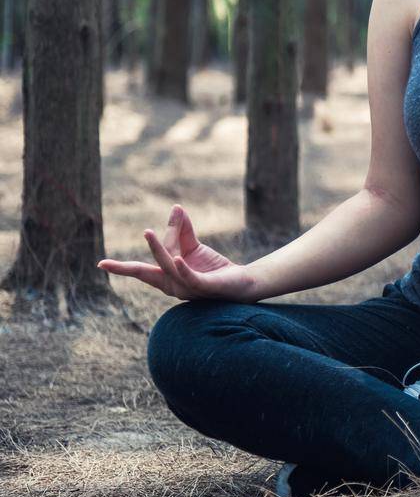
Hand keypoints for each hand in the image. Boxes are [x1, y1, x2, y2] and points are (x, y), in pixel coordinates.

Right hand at [97, 204, 258, 302]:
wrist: (242, 282)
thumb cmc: (214, 269)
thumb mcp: (194, 247)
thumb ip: (182, 231)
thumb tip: (175, 208)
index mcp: (167, 277)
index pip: (141, 271)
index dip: (121, 268)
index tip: (101, 264)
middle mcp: (173, 286)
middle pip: (150, 270)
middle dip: (136, 261)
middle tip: (132, 241)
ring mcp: (187, 289)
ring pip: (169, 266)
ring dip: (159, 249)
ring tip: (148, 232)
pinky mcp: (204, 288)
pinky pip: (190, 278)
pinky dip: (182, 268)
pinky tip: (178, 258)